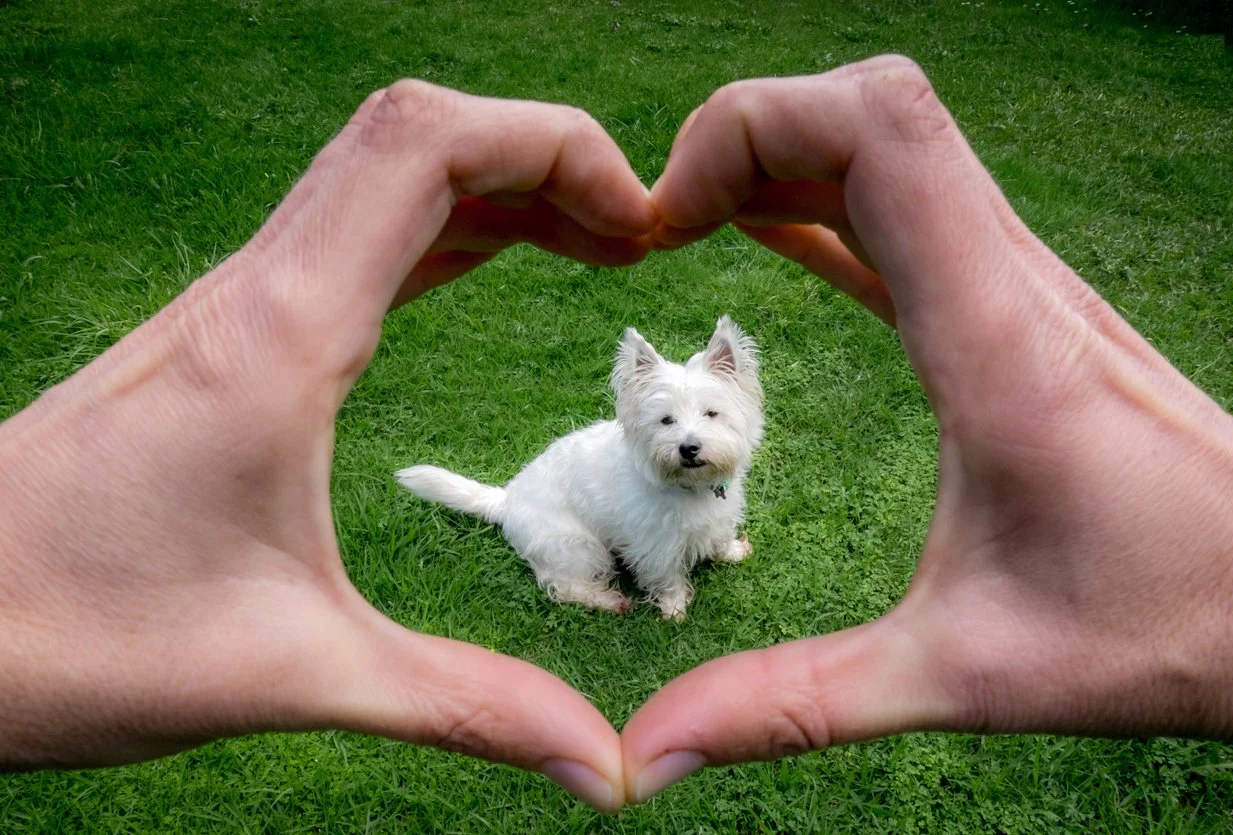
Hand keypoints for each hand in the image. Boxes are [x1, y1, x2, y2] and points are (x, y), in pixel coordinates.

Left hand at [0, 82, 653, 811]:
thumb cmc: (71, 637)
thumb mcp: (294, 675)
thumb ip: (467, 706)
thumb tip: (604, 772)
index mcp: (281, 336)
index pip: (427, 147)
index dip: (552, 146)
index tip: (635, 223)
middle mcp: (255, 292)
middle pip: (416, 136)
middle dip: (544, 159)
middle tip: (630, 238)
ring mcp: (236, 306)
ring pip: (380, 175)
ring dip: (495, 186)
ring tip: (587, 245)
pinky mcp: (228, 338)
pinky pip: (352, 234)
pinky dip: (442, 225)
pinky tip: (483, 263)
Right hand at [622, 55, 1232, 801]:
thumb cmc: (1163, 631)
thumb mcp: (960, 677)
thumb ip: (792, 706)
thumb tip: (648, 755)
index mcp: (996, 343)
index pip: (876, 131)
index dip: (749, 129)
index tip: (666, 225)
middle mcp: (1015, 284)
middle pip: (871, 109)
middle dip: (744, 136)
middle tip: (661, 230)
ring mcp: (1023, 287)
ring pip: (893, 144)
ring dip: (781, 160)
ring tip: (691, 229)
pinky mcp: (1020, 311)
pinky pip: (910, 212)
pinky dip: (824, 200)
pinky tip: (772, 239)